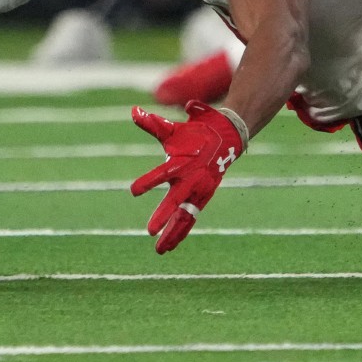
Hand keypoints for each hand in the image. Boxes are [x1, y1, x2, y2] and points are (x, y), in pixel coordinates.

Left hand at [129, 101, 246, 254]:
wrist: (228, 137)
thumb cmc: (195, 133)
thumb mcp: (172, 129)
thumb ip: (152, 124)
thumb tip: (133, 111)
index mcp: (182, 163)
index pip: (162, 174)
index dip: (148, 182)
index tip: (133, 191)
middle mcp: (192, 180)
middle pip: (176, 202)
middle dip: (163, 216)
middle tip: (149, 231)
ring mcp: (200, 192)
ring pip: (186, 217)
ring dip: (173, 233)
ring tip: (160, 250)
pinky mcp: (203, 198)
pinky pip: (191, 219)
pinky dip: (180, 232)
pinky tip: (169, 246)